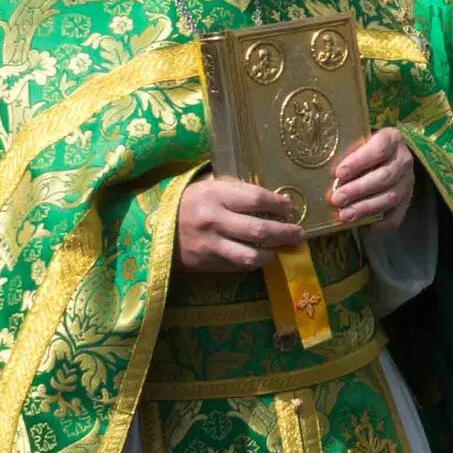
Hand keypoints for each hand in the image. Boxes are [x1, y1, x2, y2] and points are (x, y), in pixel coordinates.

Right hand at [176, 175, 306, 273]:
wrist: (153, 227)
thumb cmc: (188, 202)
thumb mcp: (208, 186)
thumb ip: (237, 190)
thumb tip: (272, 197)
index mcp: (215, 195)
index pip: (256, 199)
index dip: (278, 204)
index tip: (290, 207)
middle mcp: (213, 220)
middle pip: (260, 230)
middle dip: (285, 233)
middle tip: (299, 233)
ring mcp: (209, 245)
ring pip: (251, 256)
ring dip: (272, 254)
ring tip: (281, 249)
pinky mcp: (206, 264)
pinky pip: (238, 266)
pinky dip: (253, 263)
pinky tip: (261, 256)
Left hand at [327, 127, 414, 228]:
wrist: (386, 157)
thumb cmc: (363, 148)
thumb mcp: (356, 141)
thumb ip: (345, 150)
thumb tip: (323, 169)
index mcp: (392, 139)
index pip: (379, 149)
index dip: (358, 162)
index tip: (338, 173)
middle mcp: (404, 161)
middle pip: (384, 177)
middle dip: (358, 190)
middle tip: (336, 199)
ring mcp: (407, 183)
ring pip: (389, 197)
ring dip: (365, 208)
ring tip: (344, 216)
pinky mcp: (406, 202)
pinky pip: (396, 216)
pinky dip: (380, 223)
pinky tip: (362, 226)